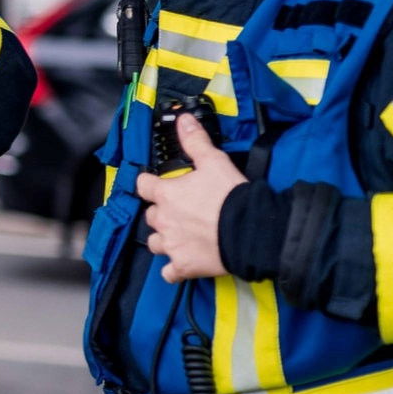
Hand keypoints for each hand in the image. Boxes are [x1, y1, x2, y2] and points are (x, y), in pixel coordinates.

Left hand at [136, 114, 244, 281]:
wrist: (250, 231)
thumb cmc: (230, 196)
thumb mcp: (214, 162)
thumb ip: (195, 142)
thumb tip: (183, 120)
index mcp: (166, 194)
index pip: (142, 185)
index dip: (148, 183)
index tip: (154, 183)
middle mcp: (163, 221)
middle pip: (150, 215)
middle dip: (161, 212)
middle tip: (179, 211)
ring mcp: (171, 246)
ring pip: (154, 243)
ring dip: (163, 239)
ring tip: (178, 236)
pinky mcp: (184, 267)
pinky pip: (169, 273)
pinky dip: (173, 270)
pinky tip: (181, 265)